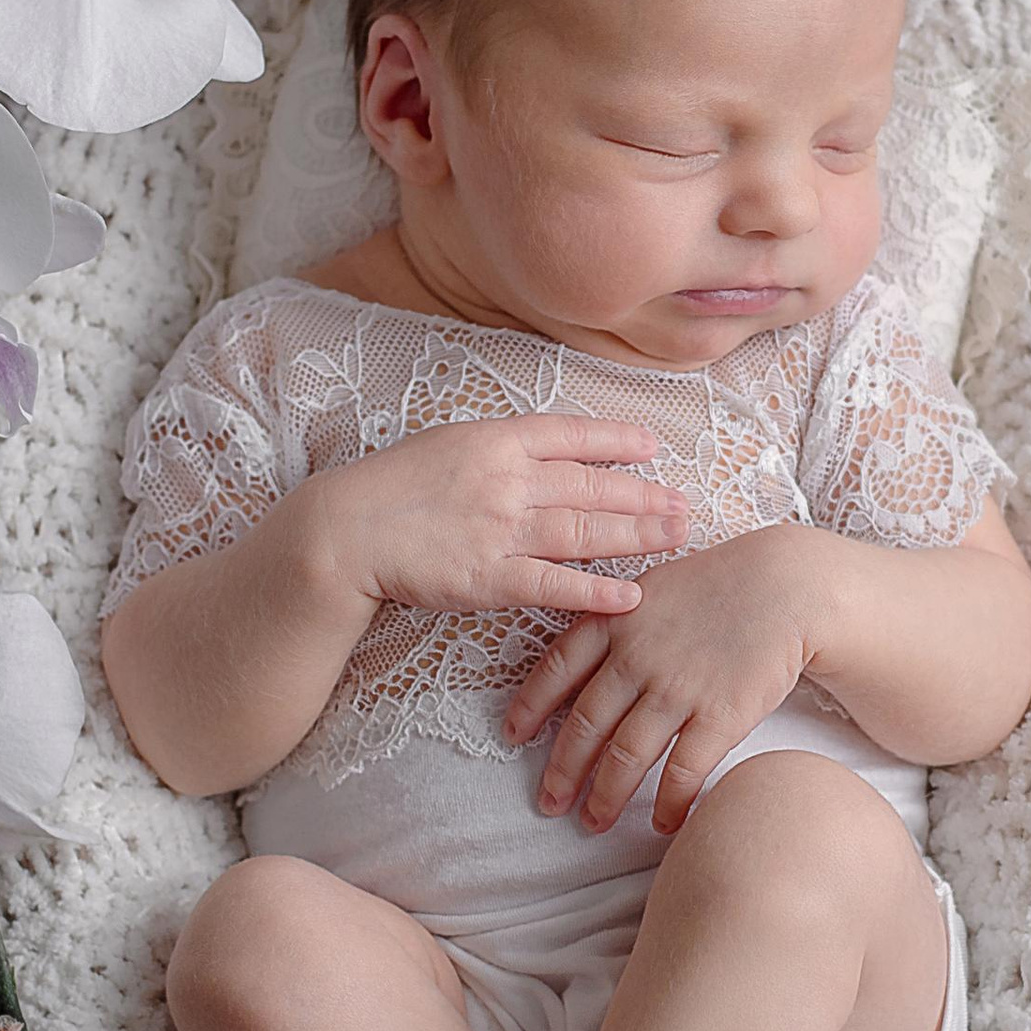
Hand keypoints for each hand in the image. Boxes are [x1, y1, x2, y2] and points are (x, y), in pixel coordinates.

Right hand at [313, 414, 689, 616]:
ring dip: (638, 536)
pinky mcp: (488, 579)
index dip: (617, 441)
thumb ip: (499, 448)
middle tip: (686, 504)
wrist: (343, 530)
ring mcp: (500, 530)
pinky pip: (554, 585)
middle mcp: (506, 480)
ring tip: (677, 538)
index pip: (571, 435)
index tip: (654, 446)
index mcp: (495, 440)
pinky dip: (595, 592)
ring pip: (585, 532)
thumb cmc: (390, 486)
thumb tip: (545, 450)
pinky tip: (630, 595)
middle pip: (592, 487)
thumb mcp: (447, 443)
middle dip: (645, 496)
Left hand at [498, 525, 825, 835]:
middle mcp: (637, 658)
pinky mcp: (720, 715)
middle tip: (548, 802)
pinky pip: (683, 771)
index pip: (556, 670)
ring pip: (626, 756)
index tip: (514, 737)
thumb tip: (582, 657)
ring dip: (605, 797)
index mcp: (615, 621)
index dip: (531, 707)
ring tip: (593, 822)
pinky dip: (669, 802)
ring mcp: (676, 688)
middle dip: (562, 770)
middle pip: (586, 725)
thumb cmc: (721, 583)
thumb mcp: (654, 587)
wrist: (787, 584)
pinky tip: (663, 823)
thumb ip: (615, 619)